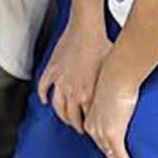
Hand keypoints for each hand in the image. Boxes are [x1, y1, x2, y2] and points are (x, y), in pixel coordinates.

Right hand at [36, 17, 111, 133]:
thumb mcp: (111, 71)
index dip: (91, 125)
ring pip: (56, 106)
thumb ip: (108, 88)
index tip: (93, 128)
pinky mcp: (52, 70)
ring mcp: (60, 81)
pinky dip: (43, 96)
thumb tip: (115, 97)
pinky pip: (43, 87)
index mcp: (88, 93)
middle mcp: (72, 91)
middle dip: (76, 125)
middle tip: (80, 128)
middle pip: (70, 116)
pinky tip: (45, 101)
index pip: (87, 118)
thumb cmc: (101, 46)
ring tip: (65, 119)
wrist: (86, 29)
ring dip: (61, 115)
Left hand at [86, 71, 139, 157]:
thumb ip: (109, 102)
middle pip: (102, 147)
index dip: (104, 145)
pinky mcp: (113, 134)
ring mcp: (102, 131)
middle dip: (112, 156)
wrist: (117, 75)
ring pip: (111, 153)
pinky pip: (120, 155)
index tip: (112, 150)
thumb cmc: (113, 78)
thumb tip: (117, 103)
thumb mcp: (106, 93)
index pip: (95, 137)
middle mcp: (92, 125)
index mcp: (89, 116)